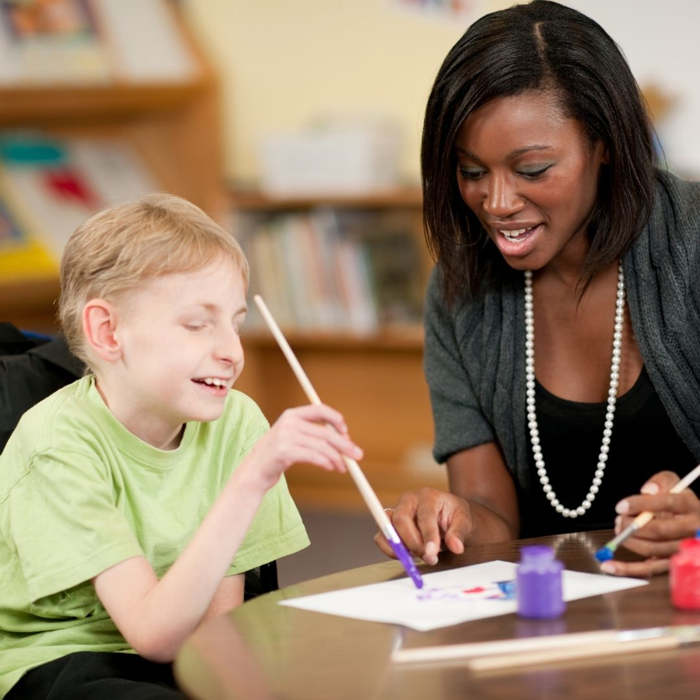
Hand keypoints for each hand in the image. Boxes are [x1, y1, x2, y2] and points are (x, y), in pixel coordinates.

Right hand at [241, 404, 362, 491]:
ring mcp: (285, 436)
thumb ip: (314, 434)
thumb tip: (346, 441)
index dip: (336, 419)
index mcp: (292, 415)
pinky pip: (313, 456)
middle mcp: (289, 422)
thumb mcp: (294, 438)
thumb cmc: (277, 456)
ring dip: (337, 458)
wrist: (253, 471)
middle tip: (358, 455)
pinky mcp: (284, 451)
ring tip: (343, 468)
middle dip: (344, 444)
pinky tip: (331, 467)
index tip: (346, 432)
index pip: (320, 410)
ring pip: (321, 446)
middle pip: (325, 431)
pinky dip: (326, 462)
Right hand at [373, 488, 471, 564]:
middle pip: (401, 520)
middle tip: (427, 557)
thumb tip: (456, 547)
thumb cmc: (454, 515)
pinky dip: (390, 550)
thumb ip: (458, 533)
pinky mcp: (390, 524)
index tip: (431, 553)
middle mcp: (408, 500)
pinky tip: (407, 555)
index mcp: (428, 496)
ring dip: (399, 547)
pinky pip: (381, 538)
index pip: (425, 515)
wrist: (447, 515)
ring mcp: (396, 511)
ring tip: (417, 556)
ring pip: (387, 528)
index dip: (427, 535)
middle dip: (412, 543)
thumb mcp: (464, 521)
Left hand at [601, 470, 699, 576]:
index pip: (669, 503)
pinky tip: (609, 565)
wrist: (692, 522)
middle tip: (619, 520)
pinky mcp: (674, 565)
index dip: (641, 504)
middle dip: (633, 525)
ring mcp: (684, 549)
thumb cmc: (679, 503)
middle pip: (660, 529)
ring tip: (619, 530)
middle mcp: (693, 530)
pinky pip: (649, 569)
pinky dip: (627, 568)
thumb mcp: (675, 485)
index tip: (621, 506)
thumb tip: (648, 490)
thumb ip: (662, 482)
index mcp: (692, 507)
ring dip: (629, 540)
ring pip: (653, 548)